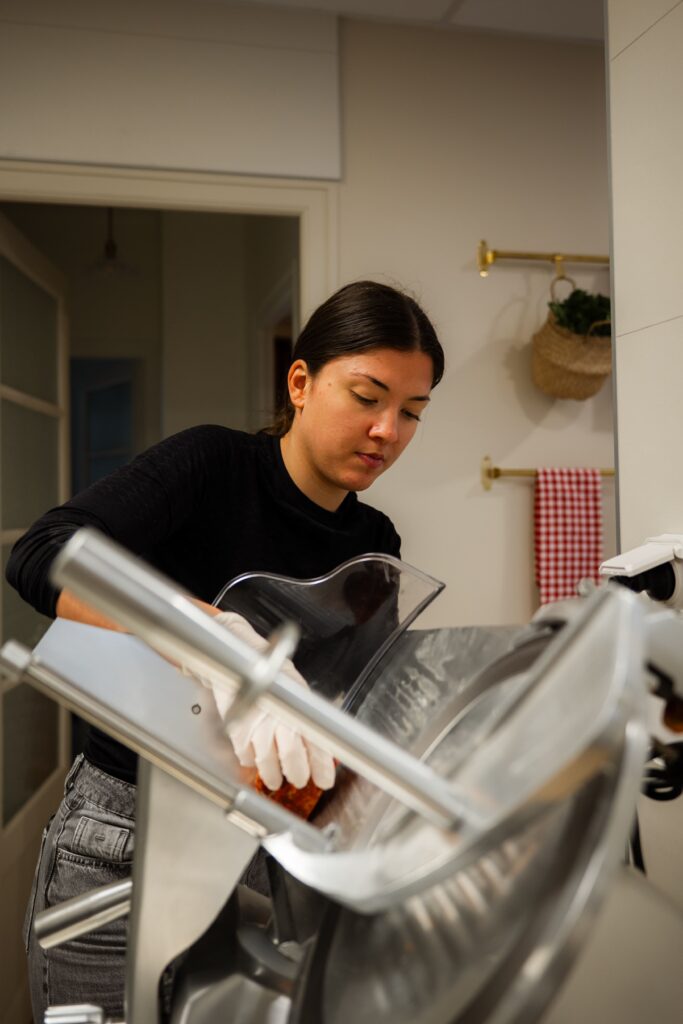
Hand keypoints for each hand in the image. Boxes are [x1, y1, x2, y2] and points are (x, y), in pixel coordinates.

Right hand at [190, 610, 335, 791]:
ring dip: (273, 775)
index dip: (322, 767)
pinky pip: (245, 757)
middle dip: (298, 774)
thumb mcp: (297, 690)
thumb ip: (308, 715)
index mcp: (298, 708)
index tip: (325, 780)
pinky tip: (256, 754)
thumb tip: (323, 742)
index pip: (316, 744)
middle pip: (292, 758)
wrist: (239, 660)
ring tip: (276, 778)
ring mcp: (256, 727)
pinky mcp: (237, 731)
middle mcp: (279, 719)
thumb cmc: (270, 673)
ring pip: (267, 763)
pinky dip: (251, 760)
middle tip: (299, 779)